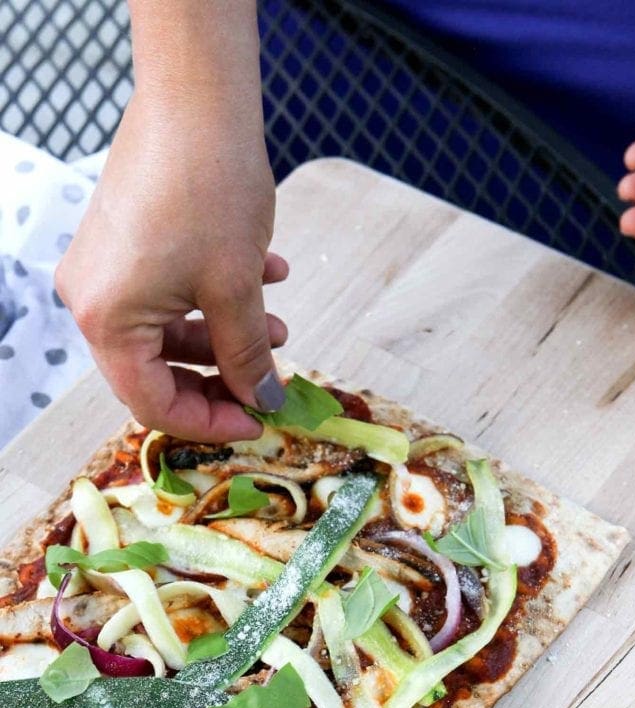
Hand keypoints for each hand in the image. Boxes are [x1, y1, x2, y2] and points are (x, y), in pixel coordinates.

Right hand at [55, 1, 286, 441]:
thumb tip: (262, 399)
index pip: (152, 402)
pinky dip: (213, 296)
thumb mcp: (236, 290)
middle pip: (156, 369)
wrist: (197, 98)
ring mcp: (104, 268)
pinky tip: (267, 276)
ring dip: (226, 334)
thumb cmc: (209, 192)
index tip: (257, 422)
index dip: (209, 422)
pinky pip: (167, 291)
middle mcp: (92, 299)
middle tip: (269, 382)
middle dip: (221, 377)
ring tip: (283, 327)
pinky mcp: (123, 242)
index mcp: (108, 322)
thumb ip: (247, 356)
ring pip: (168, 329)